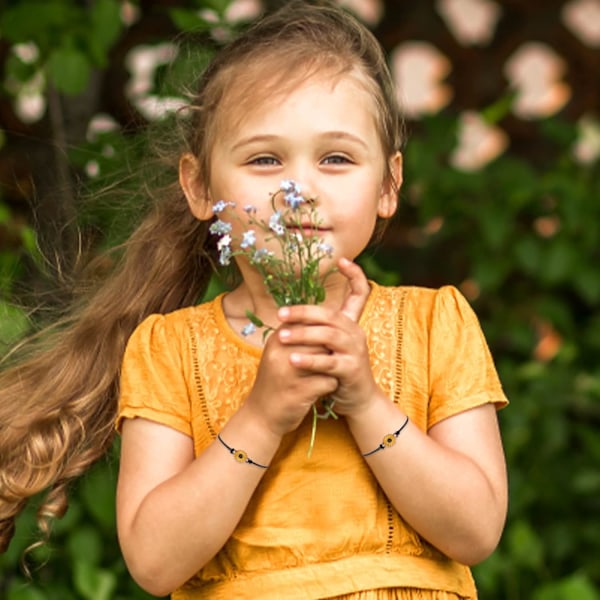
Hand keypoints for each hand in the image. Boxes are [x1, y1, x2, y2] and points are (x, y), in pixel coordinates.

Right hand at [243, 323, 337, 437]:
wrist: (261, 417)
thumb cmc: (276, 382)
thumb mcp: (280, 354)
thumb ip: (298, 335)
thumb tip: (324, 316)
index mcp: (277, 339)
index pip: (308, 321)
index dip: (324, 329)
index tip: (329, 340)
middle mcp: (281, 352)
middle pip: (322, 339)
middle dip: (331, 349)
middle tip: (334, 358)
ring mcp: (289, 372)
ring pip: (327, 359)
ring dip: (333, 367)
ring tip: (330, 372)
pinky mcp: (299, 392)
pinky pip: (328, 382)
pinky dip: (331, 386)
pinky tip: (324, 389)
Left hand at [276, 258, 379, 415]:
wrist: (357, 401)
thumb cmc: (336, 370)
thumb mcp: (328, 346)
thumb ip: (317, 329)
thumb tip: (290, 314)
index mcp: (350, 324)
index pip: (360, 293)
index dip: (355, 275)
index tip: (342, 260)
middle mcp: (356, 333)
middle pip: (330, 315)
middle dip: (303, 312)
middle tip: (280, 314)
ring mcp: (356, 351)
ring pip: (328, 336)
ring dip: (302, 335)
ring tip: (281, 337)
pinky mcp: (352, 370)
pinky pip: (329, 362)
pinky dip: (310, 360)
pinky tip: (293, 359)